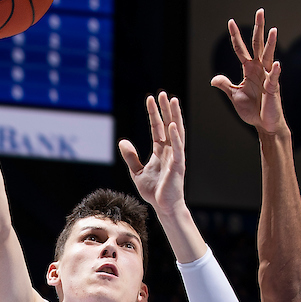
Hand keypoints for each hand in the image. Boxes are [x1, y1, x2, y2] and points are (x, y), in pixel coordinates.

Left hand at [119, 93, 185, 216]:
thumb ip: (130, 157)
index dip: (153, 113)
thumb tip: (122, 142)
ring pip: (176, 132)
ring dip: (175, 116)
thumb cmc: (154, 191)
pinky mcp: (178, 165)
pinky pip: (178, 148)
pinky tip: (173, 125)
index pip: (157, 128)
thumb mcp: (136, 172)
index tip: (150, 98)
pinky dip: (176, 136)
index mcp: (161, 151)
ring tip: (172, 101)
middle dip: (165, 109)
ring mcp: (175, 156)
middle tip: (163, 93)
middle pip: (168, 125)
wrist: (163, 207)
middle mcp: (170, 150)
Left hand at [210, 9, 285, 135]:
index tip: (230, 21)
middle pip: (258, 45)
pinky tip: (277, 64)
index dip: (235, 36)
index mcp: (249, 69)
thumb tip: (213, 79)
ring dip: (270, 44)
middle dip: (259, 28)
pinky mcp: (273, 88)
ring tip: (273, 30)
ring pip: (269, 56)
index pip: (240, 49)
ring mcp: (268, 76)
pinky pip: (274, 78)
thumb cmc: (252, 110)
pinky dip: (275, 71)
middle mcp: (259, 69)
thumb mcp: (234, 96)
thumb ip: (225, 85)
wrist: (263, 124)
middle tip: (260, 11)